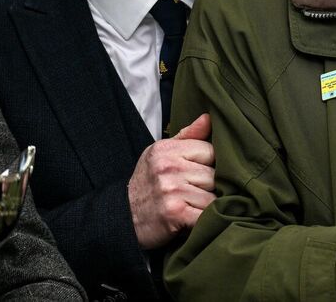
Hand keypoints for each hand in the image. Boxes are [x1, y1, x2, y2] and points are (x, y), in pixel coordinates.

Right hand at [128, 113, 215, 249]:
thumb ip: (187, 136)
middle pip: (214, 174)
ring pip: (213, 196)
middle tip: (196, 192)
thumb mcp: (160, 154)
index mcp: (166, 149)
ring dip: (207, 205)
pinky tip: (194, 217)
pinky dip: (205, 218)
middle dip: (210, 186)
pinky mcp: (175, 213)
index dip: (211, 163)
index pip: (210, 150)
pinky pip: (206, 213)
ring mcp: (171, 190)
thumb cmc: (147, 183)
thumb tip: (209, 117)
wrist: (122, 217)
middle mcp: (168, 167)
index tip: (200, 173)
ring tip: (193, 205)